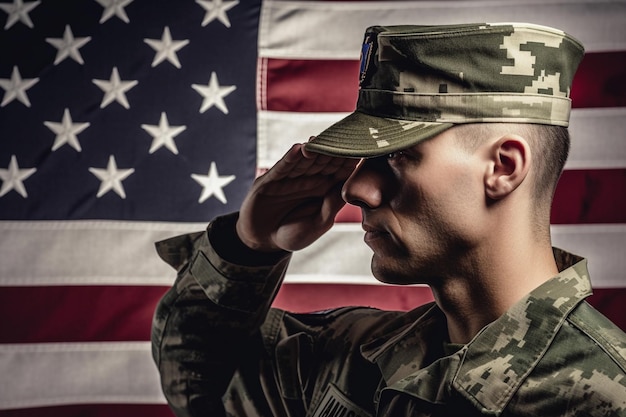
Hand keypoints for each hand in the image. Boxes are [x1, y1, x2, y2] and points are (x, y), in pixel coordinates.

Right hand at [236, 141, 357, 251]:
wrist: (262, 241)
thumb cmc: (293, 234)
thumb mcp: (316, 224)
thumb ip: (331, 207)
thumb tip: (348, 190)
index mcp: (326, 189)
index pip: (341, 170)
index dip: (351, 159)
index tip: (365, 147)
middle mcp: (310, 178)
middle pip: (325, 159)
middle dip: (335, 148)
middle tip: (346, 134)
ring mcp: (291, 177)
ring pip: (306, 159)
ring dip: (314, 149)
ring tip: (322, 139)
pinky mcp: (271, 179)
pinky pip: (283, 166)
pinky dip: (291, 158)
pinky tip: (300, 148)